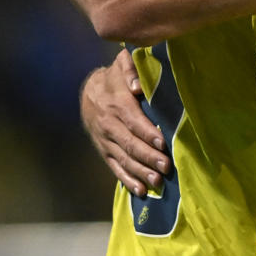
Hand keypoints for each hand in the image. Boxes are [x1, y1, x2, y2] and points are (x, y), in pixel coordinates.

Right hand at [81, 49, 169, 194]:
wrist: (89, 91)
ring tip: (157, 182)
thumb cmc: (114, 78)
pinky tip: (141, 191)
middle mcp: (108, 124)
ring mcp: (105, 140)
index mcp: (115, 104)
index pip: (133, 121)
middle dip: (148, 157)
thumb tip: (137, 86)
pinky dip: (127, 180)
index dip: (147, 133)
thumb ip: (130, 70)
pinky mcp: (104, 151)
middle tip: (166, 167)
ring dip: (140, 172)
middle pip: (129, 143)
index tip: (162, 143)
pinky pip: (115, 167)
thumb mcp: (122, 65)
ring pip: (123, 158)